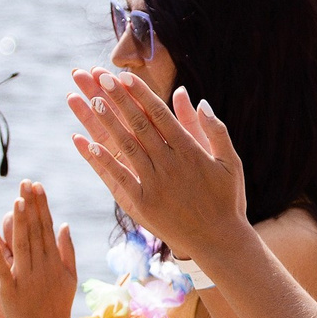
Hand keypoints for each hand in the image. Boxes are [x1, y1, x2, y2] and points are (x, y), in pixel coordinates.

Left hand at [0, 181, 81, 317]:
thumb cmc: (59, 305)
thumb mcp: (69, 276)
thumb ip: (66, 250)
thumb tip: (65, 224)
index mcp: (53, 260)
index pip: (46, 226)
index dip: (41, 205)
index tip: (36, 186)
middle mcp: (41, 265)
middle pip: (34, 231)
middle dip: (30, 206)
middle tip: (25, 183)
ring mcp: (26, 278)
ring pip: (21, 246)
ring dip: (19, 224)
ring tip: (15, 202)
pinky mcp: (11, 292)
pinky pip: (3, 273)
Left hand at [68, 71, 248, 259]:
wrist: (219, 241)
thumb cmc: (227, 200)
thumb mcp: (230, 161)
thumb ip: (214, 129)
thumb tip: (198, 100)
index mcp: (190, 151)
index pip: (159, 115)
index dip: (140, 94)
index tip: (123, 76)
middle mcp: (169, 164)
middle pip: (138, 125)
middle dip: (118, 100)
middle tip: (99, 78)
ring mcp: (154, 184)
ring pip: (125, 146)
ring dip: (106, 123)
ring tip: (91, 100)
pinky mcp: (142, 204)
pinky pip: (118, 178)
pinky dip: (102, 160)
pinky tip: (86, 143)